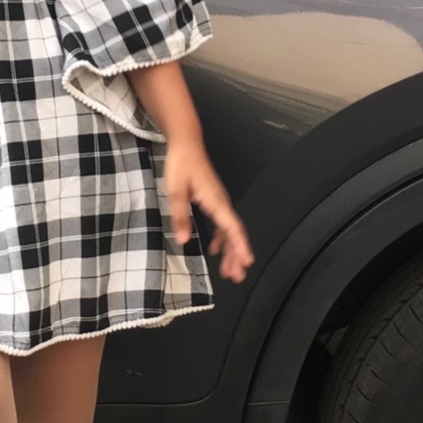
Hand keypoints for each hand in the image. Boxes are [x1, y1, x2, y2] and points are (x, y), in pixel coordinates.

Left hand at [162, 139, 253, 282]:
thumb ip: (180, 216)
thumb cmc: (181, 165)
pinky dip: (222, 239)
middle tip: (238, 277)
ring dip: (231, 251)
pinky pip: (222, 224)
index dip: (241, 246)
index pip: (232, 228)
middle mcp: (222, 203)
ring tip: (230, 272)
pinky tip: (216, 250)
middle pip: (234, 233)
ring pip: (230, 231)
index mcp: (215, 202)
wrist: (186, 145)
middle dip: (237, 256)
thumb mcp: (175, 192)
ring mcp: (219, 202)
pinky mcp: (214, 201)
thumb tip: (183, 240)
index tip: (247, 262)